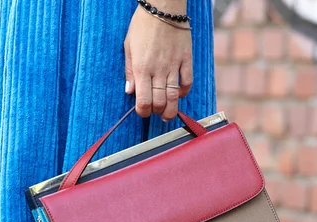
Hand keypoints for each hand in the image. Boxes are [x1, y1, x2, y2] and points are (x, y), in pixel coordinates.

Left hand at [124, 2, 192, 120]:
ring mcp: (174, 65)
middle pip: (160, 102)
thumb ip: (130, 71)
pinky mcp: (186, 59)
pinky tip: (179, 94)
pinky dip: (184, 91)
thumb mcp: (129, 47)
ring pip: (175, 96)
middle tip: (155, 112)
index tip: (142, 112)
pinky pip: (188, 81)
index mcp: (142, 68)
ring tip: (167, 114)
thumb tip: (129, 92)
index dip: (142, 111)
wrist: (163, 7)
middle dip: (157, 112)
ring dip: (171, 109)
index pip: (143, 100)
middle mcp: (159, 70)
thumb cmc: (142, 25)